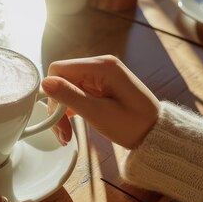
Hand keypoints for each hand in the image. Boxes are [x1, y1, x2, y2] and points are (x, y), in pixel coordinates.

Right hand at [42, 55, 158, 148]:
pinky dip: (71, 110)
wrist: (157, 134)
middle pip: (62, 80)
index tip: (56, 119)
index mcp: (102, 66)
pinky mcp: (100, 86)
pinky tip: (72, 127)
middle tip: (62, 134)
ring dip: (63, 112)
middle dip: (58, 107)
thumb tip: (45, 83)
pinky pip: (77, 93)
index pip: (59, 70)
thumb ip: (70, 96)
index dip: (53, 93)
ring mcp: (100, 75)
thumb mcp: (98, 113)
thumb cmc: (133, 125)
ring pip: (67, 88)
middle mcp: (100, 65)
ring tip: (67, 136)